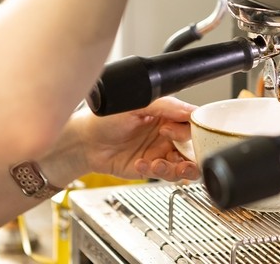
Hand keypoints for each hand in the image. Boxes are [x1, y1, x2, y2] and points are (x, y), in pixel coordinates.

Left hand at [67, 97, 199, 181]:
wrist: (84, 141)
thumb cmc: (105, 118)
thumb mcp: (136, 105)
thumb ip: (166, 106)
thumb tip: (191, 110)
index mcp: (168, 115)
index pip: (193, 124)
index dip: (192, 131)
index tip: (177, 132)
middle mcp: (168, 134)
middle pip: (194, 148)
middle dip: (192, 157)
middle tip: (181, 159)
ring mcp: (160, 152)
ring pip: (184, 165)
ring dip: (177, 169)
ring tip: (160, 164)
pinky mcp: (151, 168)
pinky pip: (166, 175)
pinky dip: (158, 172)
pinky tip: (142, 164)